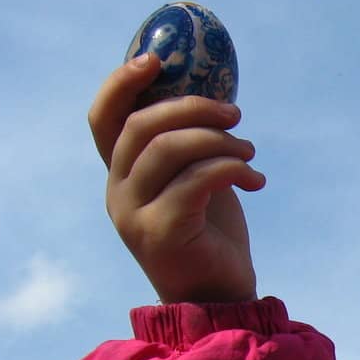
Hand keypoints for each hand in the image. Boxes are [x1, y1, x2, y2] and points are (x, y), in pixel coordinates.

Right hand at [89, 54, 265, 302]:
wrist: (220, 299)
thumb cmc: (211, 237)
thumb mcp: (196, 182)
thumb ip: (189, 147)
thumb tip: (211, 96)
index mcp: (121, 175)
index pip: (103, 119)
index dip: (122, 84)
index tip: (157, 60)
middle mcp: (118, 192)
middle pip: (142, 126)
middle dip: (193, 109)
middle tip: (235, 115)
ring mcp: (135, 214)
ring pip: (170, 149)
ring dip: (219, 140)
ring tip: (250, 153)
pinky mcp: (163, 233)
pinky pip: (196, 181)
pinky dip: (231, 169)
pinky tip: (256, 180)